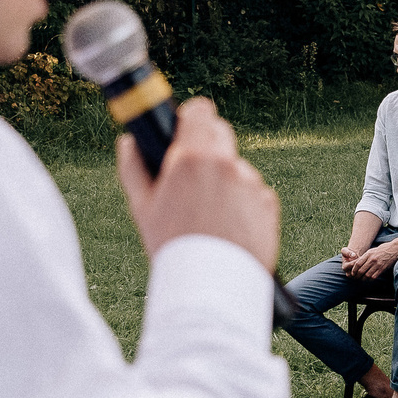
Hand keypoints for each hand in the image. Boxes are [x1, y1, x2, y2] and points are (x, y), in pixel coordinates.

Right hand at [116, 97, 279, 271]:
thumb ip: (133, 167)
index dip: (191, 119)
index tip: (185, 132)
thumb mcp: (142, 208)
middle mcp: (225, 164)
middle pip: (221, 133)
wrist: (211, 286)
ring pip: (236, 168)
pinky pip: (254, 193)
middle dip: (208, 148)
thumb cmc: (171, 247)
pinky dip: (244, 204)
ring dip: (226, 181)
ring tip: (210, 216)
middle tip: (193, 177)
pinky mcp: (268, 203)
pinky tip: (228, 228)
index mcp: (191, 157)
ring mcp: (250, 183)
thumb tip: (129, 141)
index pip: (200, 111)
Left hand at [346, 244, 397, 278]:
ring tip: (362, 279)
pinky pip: (374, 277)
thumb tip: (357, 264)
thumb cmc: (382, 250)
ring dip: (363, 278)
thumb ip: (365, 257)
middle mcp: (372, 259)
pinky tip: (369, 279)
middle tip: (356, 278)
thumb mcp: (371, 251)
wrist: (394, 249)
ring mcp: (377, 265)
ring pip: (367, 275)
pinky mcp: (382, 269)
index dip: (354, 270)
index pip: (358, 264)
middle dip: (357, 275)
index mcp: (368, 254)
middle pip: (361, 270)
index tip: (353, 273)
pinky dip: (370, 279)